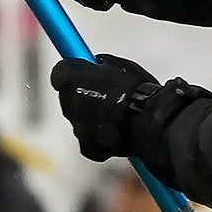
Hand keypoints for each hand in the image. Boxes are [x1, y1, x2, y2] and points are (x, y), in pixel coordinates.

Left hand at [53, 52, 177, 165]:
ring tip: (115, 114)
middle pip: (69, 97)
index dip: (75, 73)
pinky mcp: (87, 147)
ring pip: (79, 119)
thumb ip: (100, 65)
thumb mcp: (120, 65)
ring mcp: (77, 127)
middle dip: (83, 95)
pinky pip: (89, 139)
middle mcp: (68, 103)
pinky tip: (115, 131)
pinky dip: (99, 136)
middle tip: (105, 94)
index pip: (60, 73)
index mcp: (72, 78)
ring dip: (91, 116)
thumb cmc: (138, 90)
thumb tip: (96, 65)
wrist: (150, 122)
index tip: (84, 72)